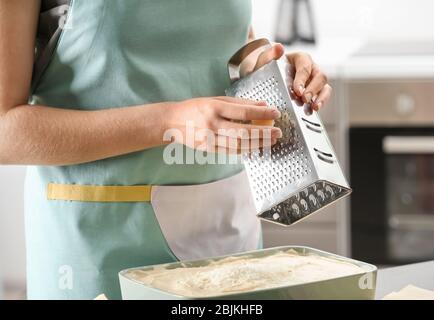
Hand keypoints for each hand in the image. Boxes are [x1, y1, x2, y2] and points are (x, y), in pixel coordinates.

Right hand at [164, 97, 281, 153]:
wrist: (171, 122)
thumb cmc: (195, 108)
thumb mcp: (215, 99)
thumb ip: (239, 102)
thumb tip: (262, 104)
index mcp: (214, 108)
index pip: (242, 111)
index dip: (261, 113)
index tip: (275, 113)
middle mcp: (211, 124)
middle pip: (243, 131)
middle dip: (263, 133)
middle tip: (277, 132)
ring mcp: (209, 139)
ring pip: (238, 144)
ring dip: (257, 143)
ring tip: (271, 141)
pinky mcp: (208, 150)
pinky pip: (231, 151)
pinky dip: (245, 149)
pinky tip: (256, 146)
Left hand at [251, 43, 331, 111]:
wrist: (265, 74)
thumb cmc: (266, 66)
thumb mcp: (264, 60)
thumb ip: (270, 54)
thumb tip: (279, 48)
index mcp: (300, 58)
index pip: (305, 67)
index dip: (302, 79)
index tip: (297, 91)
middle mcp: (311, 68)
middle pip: (320, 76)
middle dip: (313, 89)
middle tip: (304, 99)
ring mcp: (314, 81)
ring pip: (325, 87)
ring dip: (321, 98)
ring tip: (314, 108)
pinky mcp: (314, 92)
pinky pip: (322, 96)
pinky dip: (319, 103)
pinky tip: (312, 111)